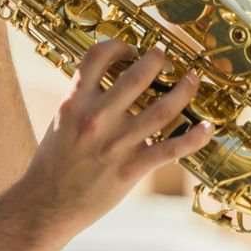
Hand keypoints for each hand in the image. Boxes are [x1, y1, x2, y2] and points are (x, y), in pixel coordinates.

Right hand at [15, 39, 214, 243]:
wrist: (44, 205)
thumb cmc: (51, 165)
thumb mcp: (60, 124)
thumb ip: (82, 103)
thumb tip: (103, 84)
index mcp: (74, 104)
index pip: (97, 57)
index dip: (118, 45)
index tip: (129, 49)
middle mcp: (96, 119)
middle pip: (137, 75)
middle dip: (158, 60)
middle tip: (166, 58)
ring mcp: (115, 144)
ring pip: (162, 109)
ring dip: (184, 90)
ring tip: (192, 80)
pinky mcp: (130, 169)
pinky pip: (170, 148)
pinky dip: (194, 137)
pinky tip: (206, 128)